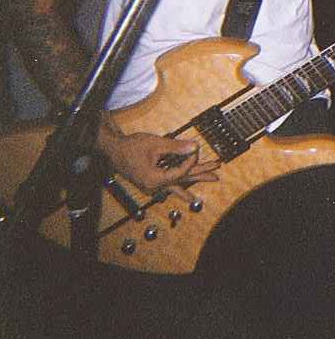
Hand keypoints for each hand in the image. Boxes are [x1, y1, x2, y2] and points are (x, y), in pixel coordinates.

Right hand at [101, 132, 220, 194]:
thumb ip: (176, 147)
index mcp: (155, 179)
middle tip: (217, 172)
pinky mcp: (152, 182)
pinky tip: (188, 195)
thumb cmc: (130, 147)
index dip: (191, 159)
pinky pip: (170, 185)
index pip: (181, 171)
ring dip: (195, 180)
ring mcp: (153, 186)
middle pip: (183, 179)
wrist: (113, 151)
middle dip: (201, 174)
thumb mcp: (155, 144)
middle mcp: (155, 186)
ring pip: (179, 182)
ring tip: (212, 179)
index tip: (195, 148)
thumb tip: (195, 147)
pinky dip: (180, 187)